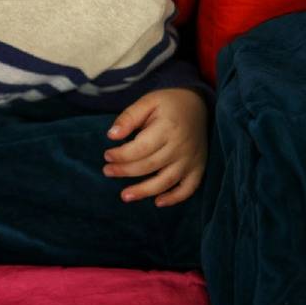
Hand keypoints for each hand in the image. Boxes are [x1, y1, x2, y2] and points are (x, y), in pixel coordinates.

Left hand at [102, 87, 207, 206]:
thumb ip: (128, 117)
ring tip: (125, 196)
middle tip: (107, 171)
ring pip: (166, 181)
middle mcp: (180, 147)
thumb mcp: (147, 102)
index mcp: (167, 128)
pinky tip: (158, 202)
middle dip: (125, 171)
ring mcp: (191, 159)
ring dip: (145, 191)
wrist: (199, 105)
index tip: (107, 155)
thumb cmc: (168, 103)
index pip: (141, 148)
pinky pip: (189, 188)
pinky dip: (175, 198)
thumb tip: (111, 136)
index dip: (121, 155)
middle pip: (150, 165)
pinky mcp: (199, 167)